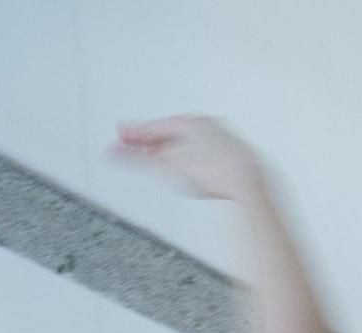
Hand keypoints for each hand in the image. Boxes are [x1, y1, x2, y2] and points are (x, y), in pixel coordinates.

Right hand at [111, 115, 256, 199]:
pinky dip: (188, 154)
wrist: (247, 180)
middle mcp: (205, 126)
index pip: (154, 127)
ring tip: (156, 156)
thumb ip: (139, 159)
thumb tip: (114, 152)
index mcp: (189, 124)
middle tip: (132, 144)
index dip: (136, 133)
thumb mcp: (169, 165)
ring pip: (186, 140)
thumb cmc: (213, 169)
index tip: (121, 135)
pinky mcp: (228, 152)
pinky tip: (185, 164)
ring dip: (168, 147)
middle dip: (150, 139)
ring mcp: (219, 137)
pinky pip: (201, 149)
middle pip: (169, 132)